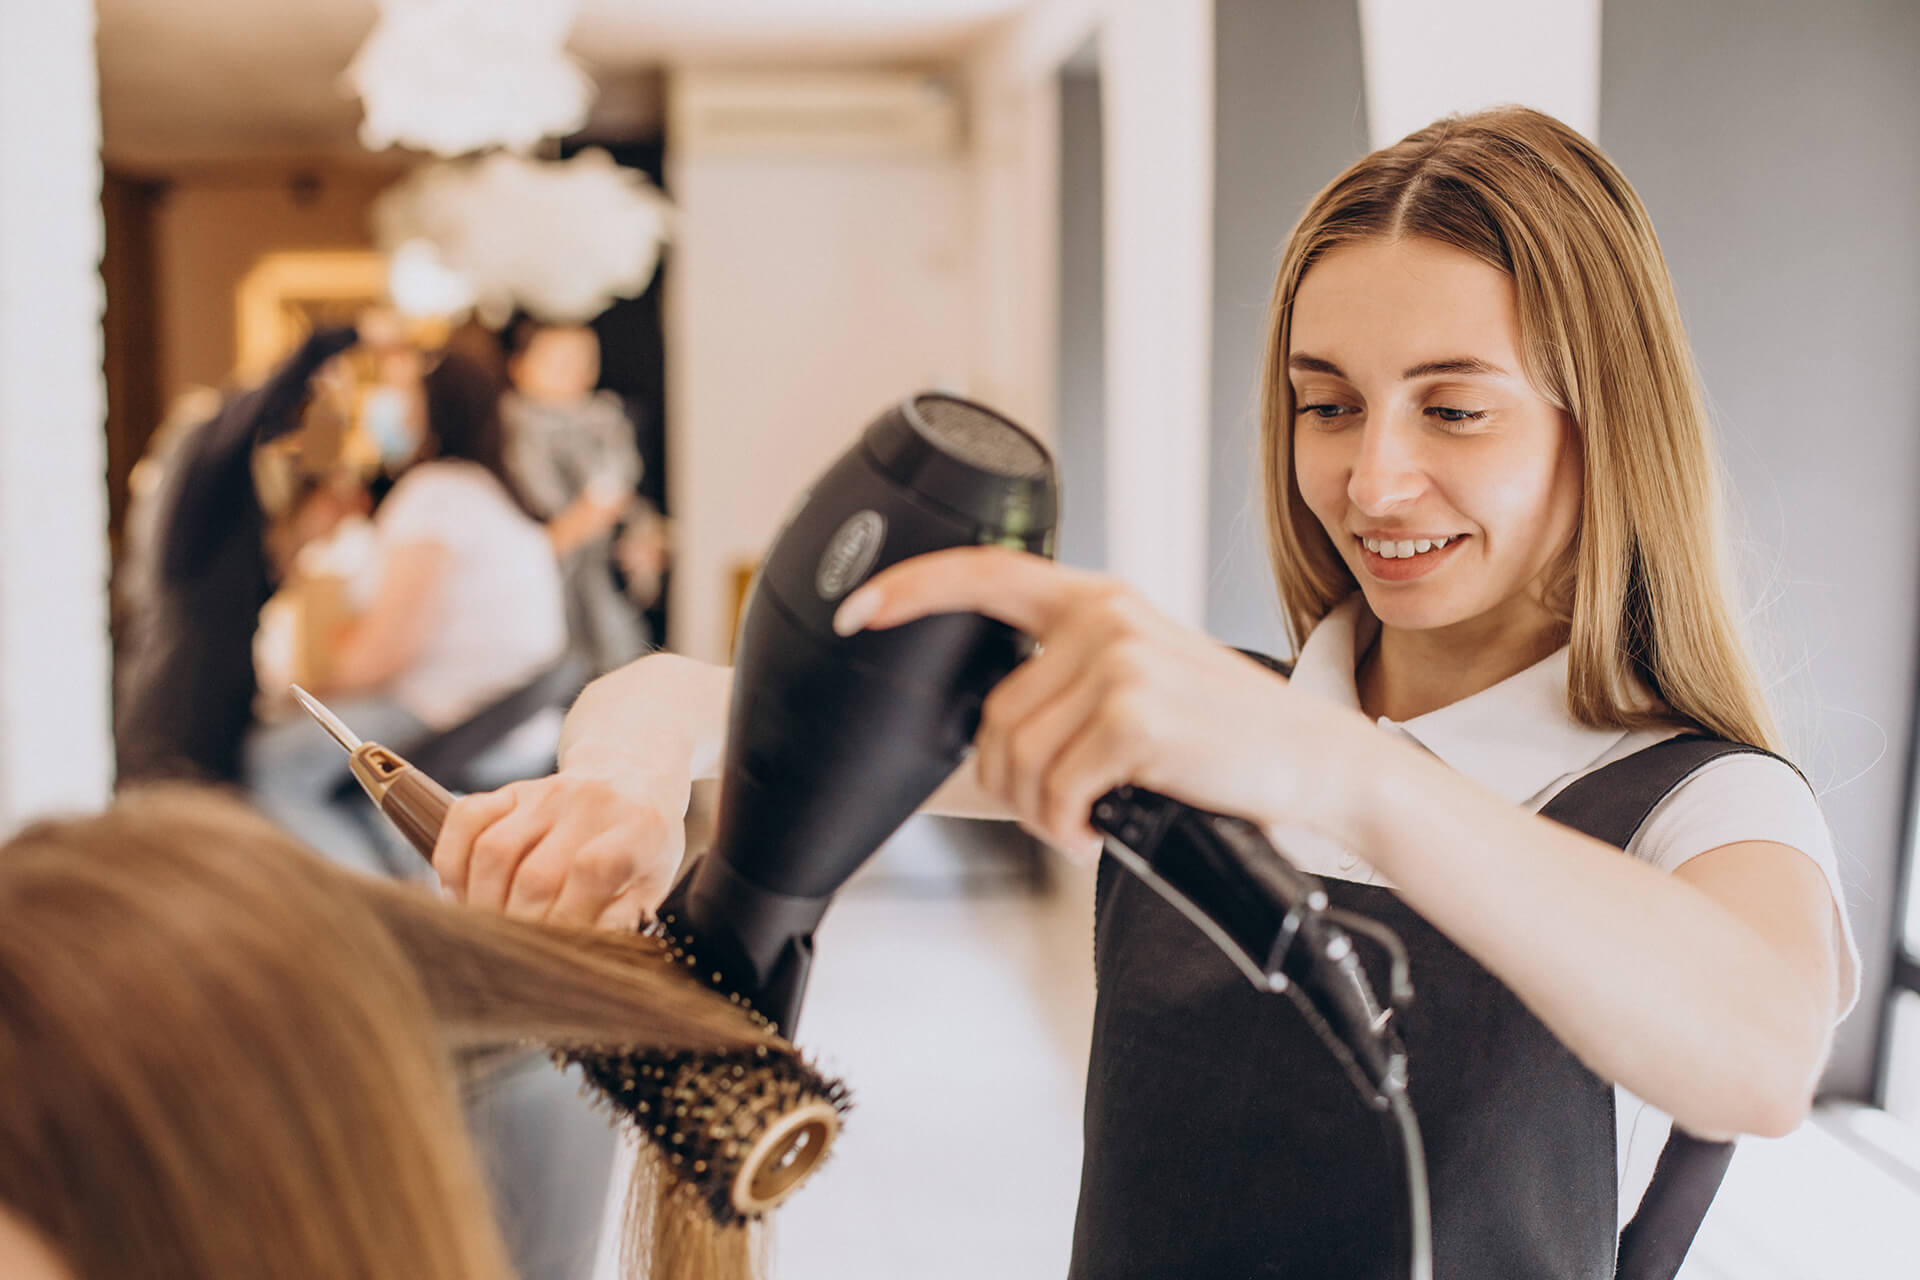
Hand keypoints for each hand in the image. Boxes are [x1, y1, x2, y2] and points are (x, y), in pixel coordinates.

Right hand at [431, 771, 685, 929]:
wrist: (630, 779)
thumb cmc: (641, 847)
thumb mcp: (653, 883)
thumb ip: (624, 919)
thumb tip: (586, 952)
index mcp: (637, 826)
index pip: (593, 870)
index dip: (568, 919)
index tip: (557, 952)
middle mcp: (590, 801)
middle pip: (536, 874)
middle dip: (521, 926)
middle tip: (519, 954)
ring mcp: (546, 792)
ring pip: (492, 851)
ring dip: (482, 902)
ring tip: (490, 929)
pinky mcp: (510, 790)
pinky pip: (464, 818)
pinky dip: (451, 862)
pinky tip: (461, 893)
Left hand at [835, 547, 1363, 849]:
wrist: (1312, 764)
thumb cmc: (1221, 736)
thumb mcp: (1143, 677)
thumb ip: (1070, 675)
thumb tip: (990, 729)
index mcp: (1098, 599)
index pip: (983, 571)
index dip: (910, 588)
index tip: (857, 612)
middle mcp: (1104, 618)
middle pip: (992, 714)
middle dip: (1009, 781)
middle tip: (1058, 808)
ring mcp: (1119, 663)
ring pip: (1016, 758)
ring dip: (1040, 812)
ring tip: (1085, 819)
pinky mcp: (1135, 717)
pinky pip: (1056, 791)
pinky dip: (1069, 827)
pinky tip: (1101, 829)